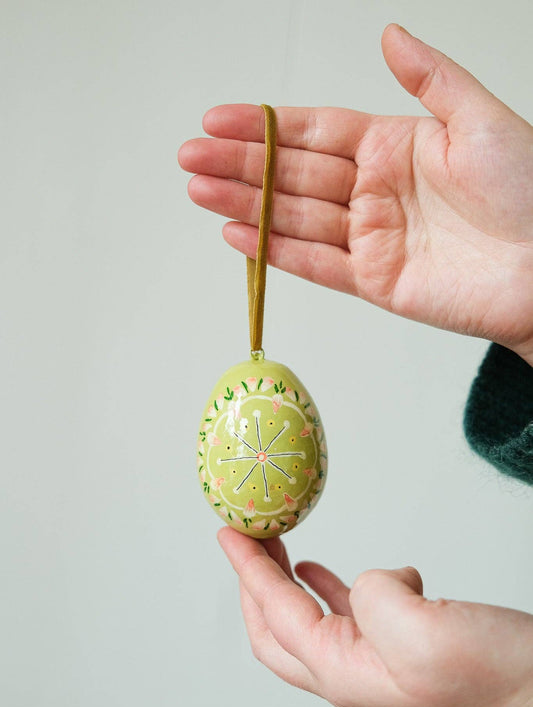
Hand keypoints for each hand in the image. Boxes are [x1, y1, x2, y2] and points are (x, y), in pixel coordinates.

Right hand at [178, 24, 532, 366]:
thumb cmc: (529, 193)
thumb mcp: (481, 120)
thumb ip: (430, 80)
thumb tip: (388, 36)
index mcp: (395, 146)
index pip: (315, 131)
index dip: (266, 125)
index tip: (218, 118)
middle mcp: (375, 190)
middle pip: (293, 172)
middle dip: (239, 163)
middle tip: (190, 156)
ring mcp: (371, 237)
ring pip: (294, 217)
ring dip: (244, 203)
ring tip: (197, 189)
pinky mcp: (374, 281)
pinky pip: (314, 262)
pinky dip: (274, 251)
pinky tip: (237, 233)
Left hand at [218, 526, 532, 706]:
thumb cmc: (490, 678)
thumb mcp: (421, 629)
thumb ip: (373, 595)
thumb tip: (365, 582)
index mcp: (341, 672)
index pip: (275, 612)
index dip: (248, 567)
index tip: (229, 532)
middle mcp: (348, 674)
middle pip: (274, 627)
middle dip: (254, 580)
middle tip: (247, 536)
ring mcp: (371, 666)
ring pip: (306, 620)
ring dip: (285, 582)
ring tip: (278, 545)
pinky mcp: (396, 653)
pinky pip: (343, 616)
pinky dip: (326, 588)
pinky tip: (325, 570)